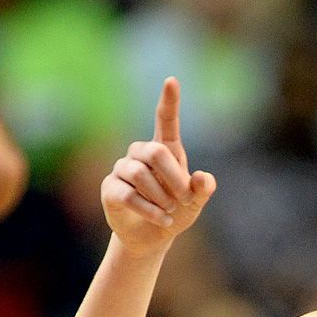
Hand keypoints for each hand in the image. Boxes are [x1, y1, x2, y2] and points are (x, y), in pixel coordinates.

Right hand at [101, 77, 214, 255]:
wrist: (152, 237)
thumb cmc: (174, 212)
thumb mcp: (194, 203)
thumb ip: (202, 190)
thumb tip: (205, 178)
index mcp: (164, 151)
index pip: (165, 121)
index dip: (169, 102)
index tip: (172, 80)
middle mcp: (140, 154)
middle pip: (154, 152)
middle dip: (174, 178)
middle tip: (183, 199)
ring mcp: (122, 170)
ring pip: (140, 175)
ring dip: (161, 197)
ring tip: (169, 210)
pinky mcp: (110, 189)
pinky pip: (129, 195)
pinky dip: (150, 211)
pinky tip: (163, 219)